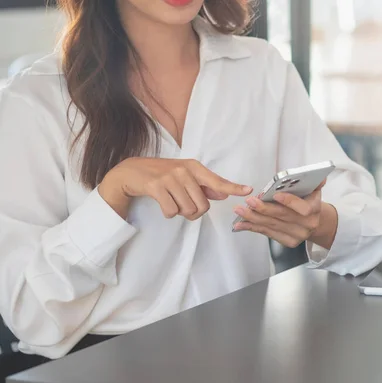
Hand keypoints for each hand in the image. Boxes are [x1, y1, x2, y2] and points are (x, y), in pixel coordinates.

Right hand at [99, 157, 251, 219]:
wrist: (131, 171)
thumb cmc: (162, 175)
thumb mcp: (184, 176)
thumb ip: (204, 186)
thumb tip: (223, 194)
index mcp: (194, 168)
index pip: (217, 181)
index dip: (233, 187)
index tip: (248, 190)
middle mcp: (185, 171)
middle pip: (202, 206)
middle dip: (193, 212)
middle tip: (183, 205)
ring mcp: (170, 178)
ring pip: (187, 210)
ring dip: (179, 212)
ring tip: (171, 201)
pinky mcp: (157, 186)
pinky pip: (171, 211)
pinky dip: (168, 213)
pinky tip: (162, 203)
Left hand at [233, 181, 338, 248]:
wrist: (314, 222)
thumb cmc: (309, 202)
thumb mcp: (314, 190)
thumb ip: (314, 182)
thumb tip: (319, 176)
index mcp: (314, 210)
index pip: (303, 208)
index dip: (289, 202)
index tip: (275, 194)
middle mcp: (307, 225)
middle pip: (283, 217)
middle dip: (264, 209)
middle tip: (250, 201)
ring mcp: (297, 235)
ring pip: (272, 225)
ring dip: (253, 218)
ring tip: (240, 210)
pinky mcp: (288, 241)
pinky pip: (267, 233)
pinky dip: (252, 227)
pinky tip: (241, 223)